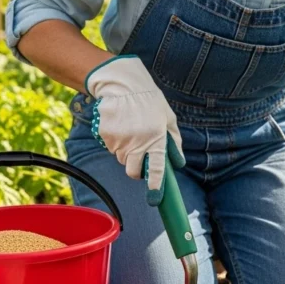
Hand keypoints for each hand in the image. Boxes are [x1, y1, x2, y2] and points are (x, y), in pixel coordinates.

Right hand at [86, 55, 184, 204]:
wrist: (122, 84)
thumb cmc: (149, 101)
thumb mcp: (168, 118)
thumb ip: (174, 141)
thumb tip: (178, 163)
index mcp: (156, 138)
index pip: (156, 169)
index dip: (155, 186)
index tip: (154, 199)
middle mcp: (137, 142)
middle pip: (132, 171)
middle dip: (136, 169)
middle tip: (139, 157)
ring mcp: (120, 140)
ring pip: (121, 159)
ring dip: (126, 152)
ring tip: (131, 131)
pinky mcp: (106, 135)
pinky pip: (112, 147)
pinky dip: (116, 142)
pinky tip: (121, 126)